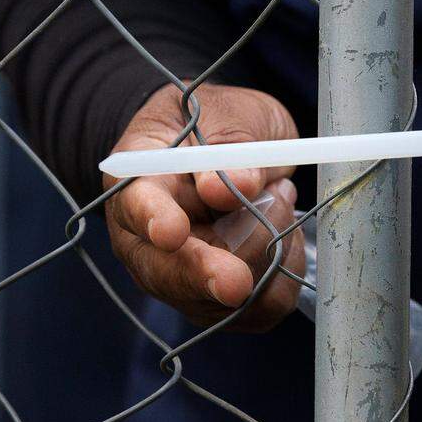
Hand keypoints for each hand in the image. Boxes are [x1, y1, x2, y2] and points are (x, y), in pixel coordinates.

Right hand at [103, 83, 304, 330]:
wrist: (225, 150)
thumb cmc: (219, 126)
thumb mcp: (230, 113)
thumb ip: (232, 143)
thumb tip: (239, 183)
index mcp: (139, 180)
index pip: (135, 204)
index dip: (152, 219)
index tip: (172, 231)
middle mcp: (147, 239)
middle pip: (167, 273)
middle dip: (205, 276)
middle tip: (237, 282)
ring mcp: (180, 276)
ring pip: (218, 300)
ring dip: (264, 259)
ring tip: (279, 200)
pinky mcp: (218, 301)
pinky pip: (257, 309)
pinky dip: (282, 278)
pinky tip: (285, 239)